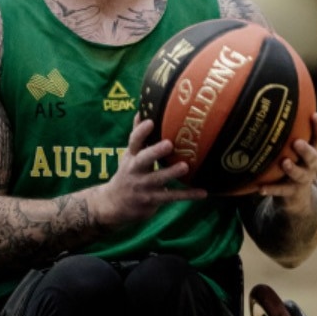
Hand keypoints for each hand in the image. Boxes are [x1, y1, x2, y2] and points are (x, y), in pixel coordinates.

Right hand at [90, 117, 207, 226]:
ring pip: (158, 178)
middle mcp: (135, 170)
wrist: (114, 204)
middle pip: (143, 159)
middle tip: (169, 144)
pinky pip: (171, 197)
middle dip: (155, 152)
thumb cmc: (128, 173)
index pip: (134, 141)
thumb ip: (138, 136)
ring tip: (185, 166)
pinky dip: (188, 195)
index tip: (150, 121)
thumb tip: (142, 110)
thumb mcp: (129, 155)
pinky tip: (203, 192)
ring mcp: (143, 186)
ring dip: (171, 172)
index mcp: (131, 156)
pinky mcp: (152, 200)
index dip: (141, 132)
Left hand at [254, 112, 316, 213]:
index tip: (314, 115)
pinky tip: (260, 188)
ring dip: (292, 169)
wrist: (297, 197)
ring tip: (284, 163)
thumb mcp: (294, 147)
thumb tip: (272, 100)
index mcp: (312, 150)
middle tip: (297, 142)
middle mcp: (310, 164)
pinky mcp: (291, 192)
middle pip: (312, 156)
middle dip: (306, 149)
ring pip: (300, 174)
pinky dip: (271, 189)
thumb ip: (288, 130)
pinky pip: (280, 191)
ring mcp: (302, 179)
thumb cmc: (294, 161)